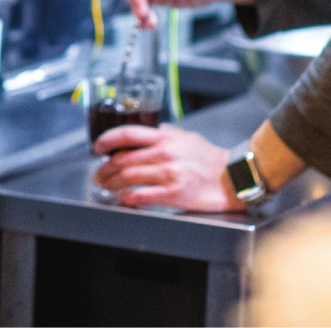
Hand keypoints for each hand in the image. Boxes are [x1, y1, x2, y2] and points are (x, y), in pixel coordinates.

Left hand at [92, 125, 242, 212]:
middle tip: (98, 176)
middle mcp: (164, 153)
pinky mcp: (175, 193)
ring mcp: (169, 173)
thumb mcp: (188, 137)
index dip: (106, 140)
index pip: (127, 134)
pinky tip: (124, 200)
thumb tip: (152, 131)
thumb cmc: (212, 159)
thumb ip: (168, 133)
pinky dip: (129, 198)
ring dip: (112, 184)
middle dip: (104, 169)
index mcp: (165, 137)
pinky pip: (144, 196)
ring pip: (128, 177)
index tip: (96, 147)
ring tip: (106, 188)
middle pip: (123, 159)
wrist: (234, 177)